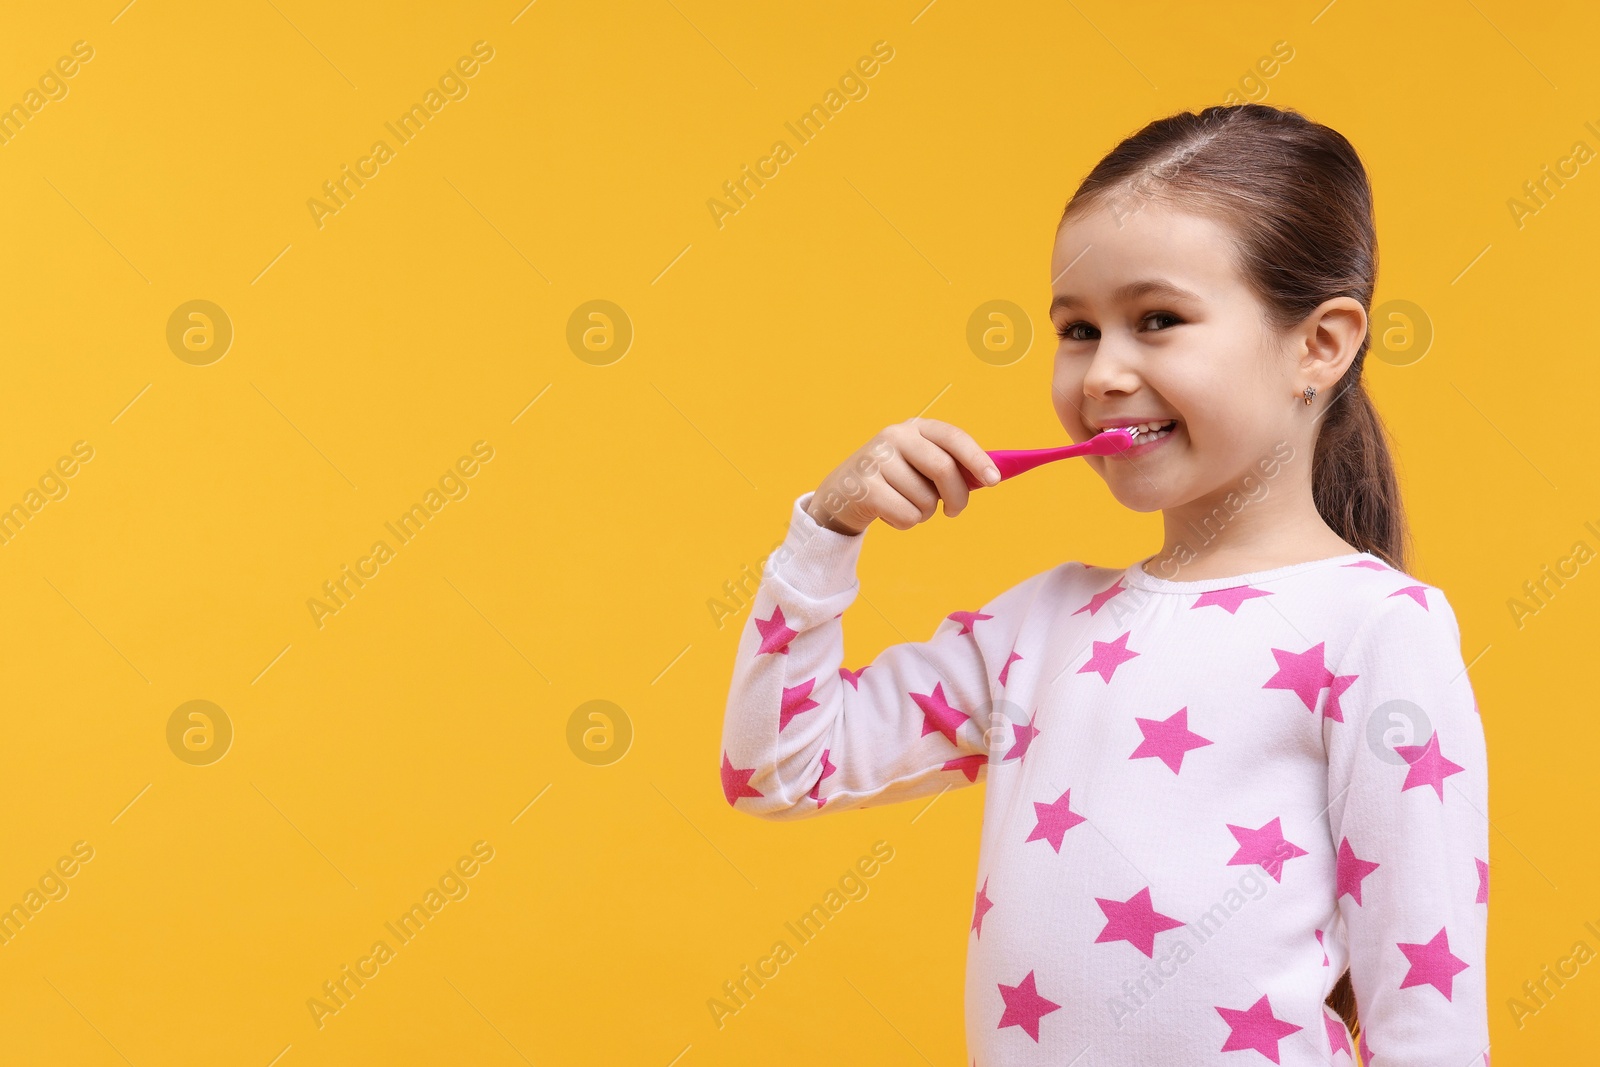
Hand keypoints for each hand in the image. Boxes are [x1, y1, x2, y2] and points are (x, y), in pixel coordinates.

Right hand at [805, 418, 999, 534]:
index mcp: (915, 428)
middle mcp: (895, 437)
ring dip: (924, 513)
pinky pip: (907, 516)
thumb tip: (990, 477)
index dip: (977, 459)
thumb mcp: (919, 466)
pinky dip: (905, 523)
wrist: (841, 496)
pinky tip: (888, 514)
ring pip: (926, 500)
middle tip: (953, 511)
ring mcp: (877, 460)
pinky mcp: (865, 488)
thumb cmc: (892, 482)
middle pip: (943, 469)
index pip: (953, 437)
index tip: (994, 481)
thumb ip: (950, 467)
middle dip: (957, 497)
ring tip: (904, 505)